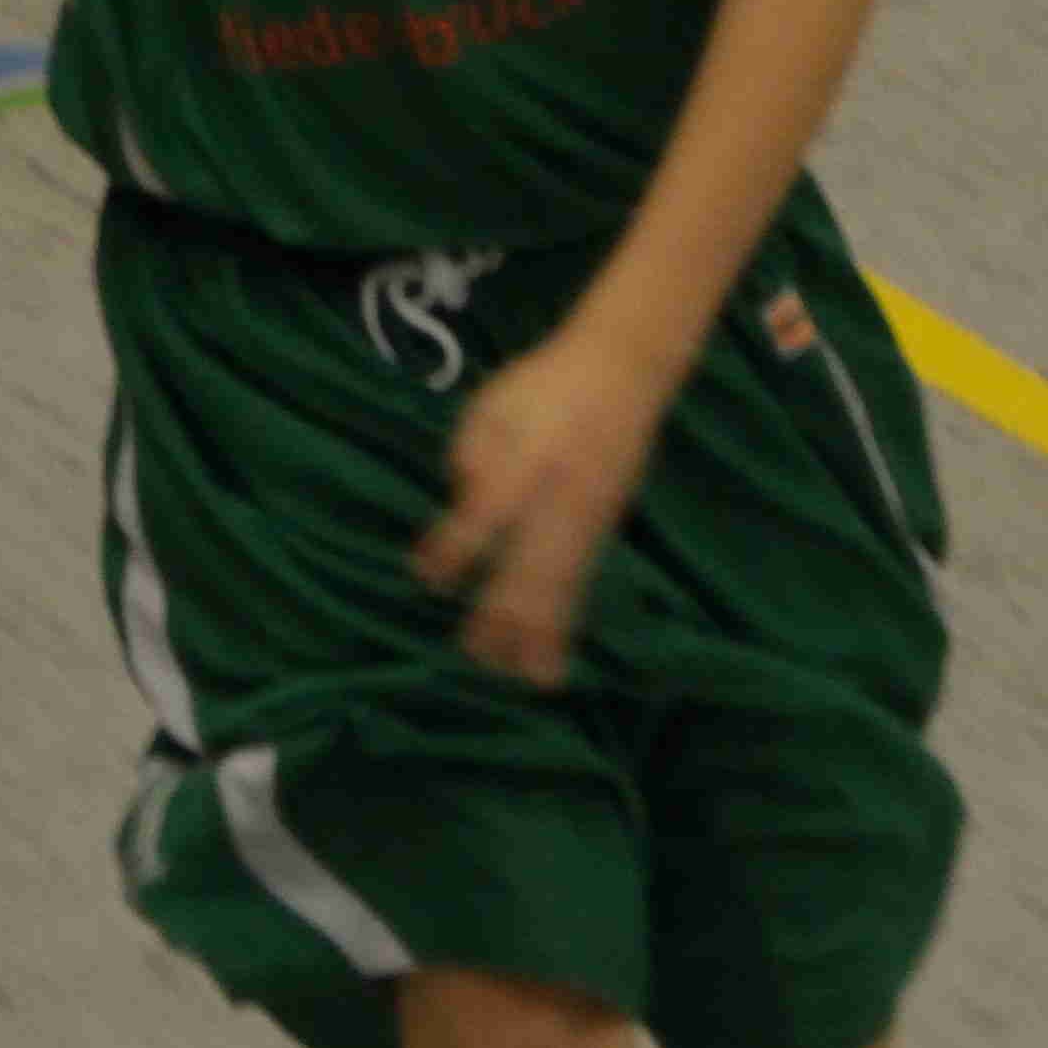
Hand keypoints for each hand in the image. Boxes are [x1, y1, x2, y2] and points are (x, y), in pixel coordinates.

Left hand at [413, 324, 670, 685]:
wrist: (622, 371)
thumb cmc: (543, 385)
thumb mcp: (491, 406)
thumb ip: (471, 455)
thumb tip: (461, 500)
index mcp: (524, 462)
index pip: (483, 517)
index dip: (453, 549)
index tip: (425, 578)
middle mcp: (558, 498)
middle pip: (529, 565)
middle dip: (502, 613)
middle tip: (474, 655)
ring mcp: (589, 516)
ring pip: (562, 584)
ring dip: (542, 632)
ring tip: (524, 677)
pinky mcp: (607, 526)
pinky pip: (583, 581)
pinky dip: (568, 619)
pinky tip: (555, 652)